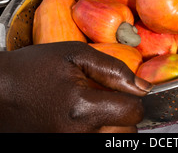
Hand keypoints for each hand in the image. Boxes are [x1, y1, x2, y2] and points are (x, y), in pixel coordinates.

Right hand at [0, 42, 151, 132]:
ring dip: (110, 127)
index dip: (133, 97)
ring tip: (93, 108)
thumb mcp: (74, 54)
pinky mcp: (60, 148)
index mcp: (83, 109)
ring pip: (112, 142)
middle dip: (123, 114)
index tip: (123, 89)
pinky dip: (95, 133)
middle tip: (106, 97)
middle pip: (126, 134)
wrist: (0, 90)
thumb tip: (143, 87)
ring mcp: (68, 146)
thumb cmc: (34, 68)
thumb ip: (112, 69)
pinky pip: (94, 144)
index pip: (133, 113)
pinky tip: (82, 118)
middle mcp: (78, 136)